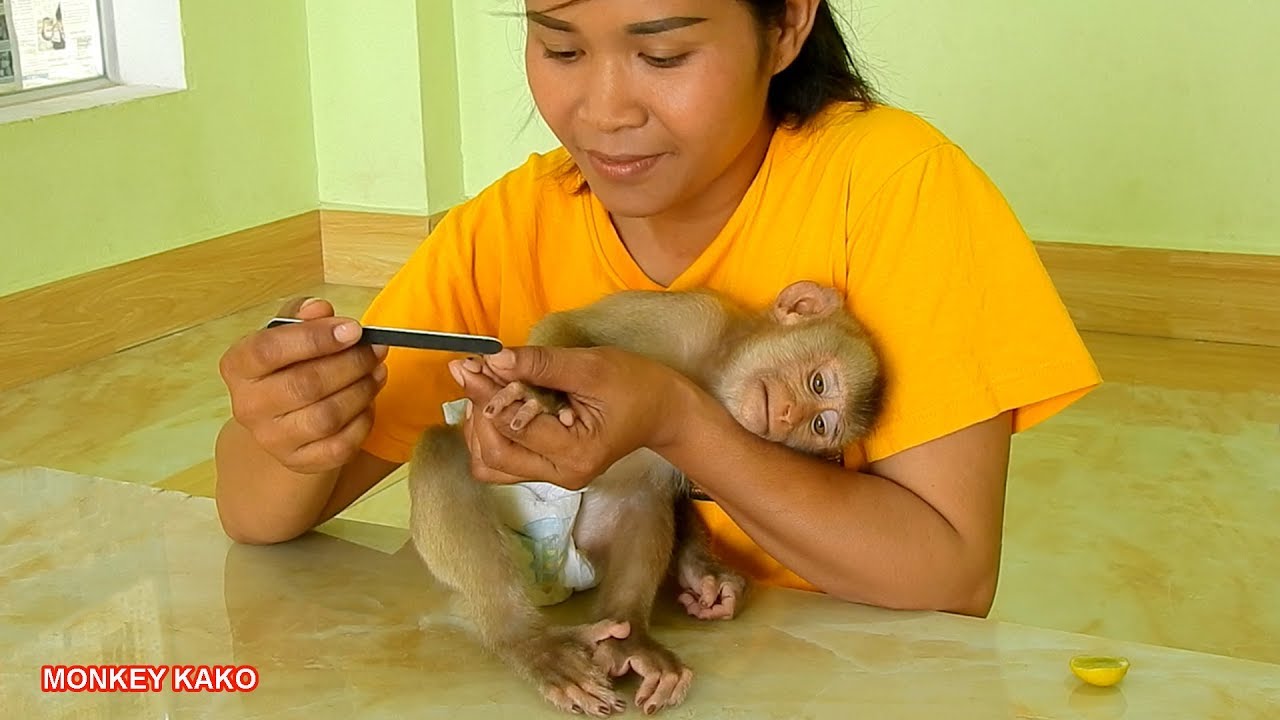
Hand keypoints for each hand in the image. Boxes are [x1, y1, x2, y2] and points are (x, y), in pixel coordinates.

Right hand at [218, 296, 387, 474]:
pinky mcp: (300, 462)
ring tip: (376, 371)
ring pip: (327, 416)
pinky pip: (342, 444)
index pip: (269, 350)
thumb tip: (319, 309)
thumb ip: (302, 316)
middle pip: (306, 384)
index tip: (353, 329)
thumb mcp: (287, 335)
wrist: (282, 420)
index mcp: (238, 366)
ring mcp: (272, 439)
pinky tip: (367, 402)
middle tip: (375, 349)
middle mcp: (248, 406)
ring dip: (362, 390)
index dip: (315, 338)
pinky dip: (363, 421)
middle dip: (351, 363)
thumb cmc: (288, 368)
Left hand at [448, 346, 695, 488]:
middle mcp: (561, 474)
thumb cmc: (636, 385)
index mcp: (576, 453)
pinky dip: (490, 434)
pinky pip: (503, 460)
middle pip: (494, 454)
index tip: (469, 363)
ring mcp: (553, 476)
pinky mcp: (547, 468)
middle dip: (478, 410)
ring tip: (484, 389)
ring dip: (479, 426)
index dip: (485, 393)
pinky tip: (496, 405)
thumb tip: (494, 359)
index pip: (514, 427)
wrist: (663, 411)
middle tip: (474, 372)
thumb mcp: (592, 367)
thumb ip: (541, 365)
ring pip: (490, 463)